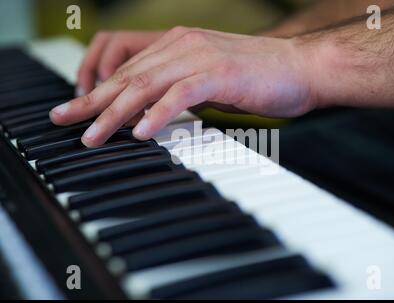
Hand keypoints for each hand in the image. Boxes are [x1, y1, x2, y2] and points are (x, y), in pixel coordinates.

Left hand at [50, 27, 316, 146]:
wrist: (300, 68)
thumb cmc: (257, 79)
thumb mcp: (207, 83)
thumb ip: (177, 91)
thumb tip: (150, 113)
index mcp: (178, 45)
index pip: (129, 71)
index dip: (97, 92)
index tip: (75, 111)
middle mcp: (183, 45)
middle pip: (129, 77)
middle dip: (93, 102)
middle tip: (64, 121)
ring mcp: (200, 57)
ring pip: (147, 85)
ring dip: (116, 113)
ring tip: (93, 136)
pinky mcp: (219, 73)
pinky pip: (180, 95)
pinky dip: (158, 114)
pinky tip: (140, 132)